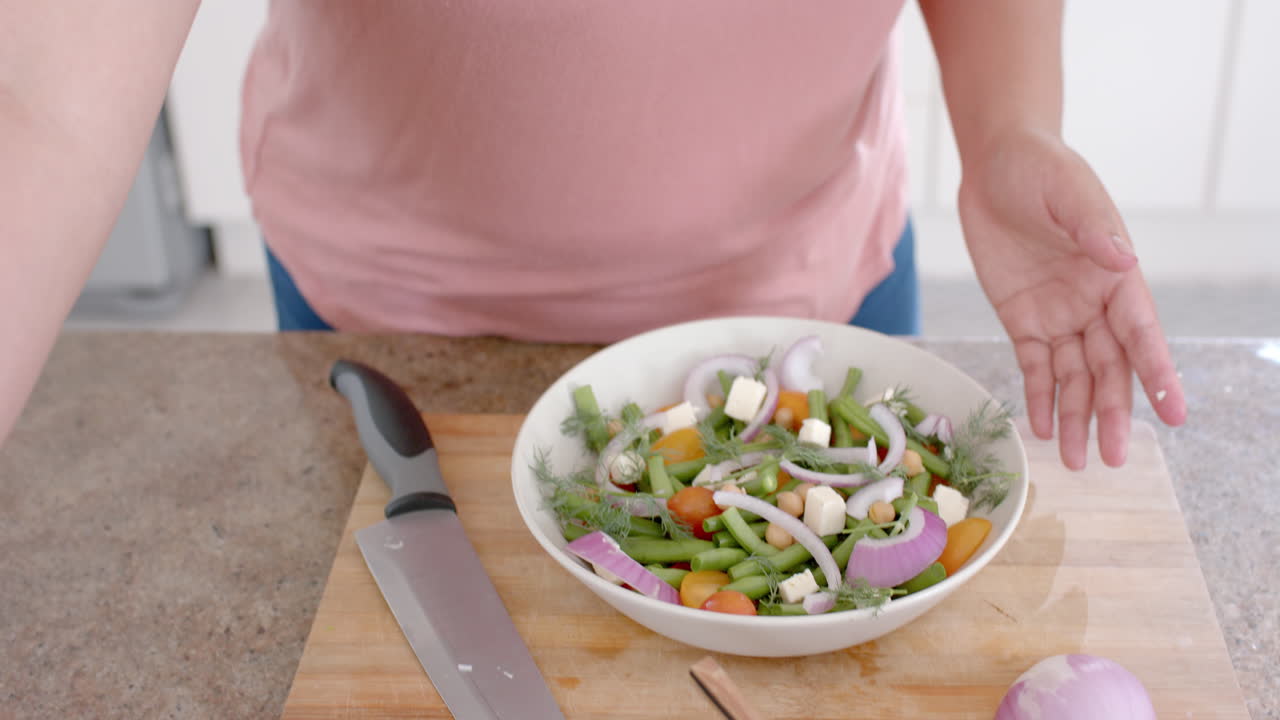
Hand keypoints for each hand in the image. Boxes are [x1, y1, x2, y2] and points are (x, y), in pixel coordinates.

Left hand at [958, 129, 1186, 468]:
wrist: (995, 163)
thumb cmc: (1039, 169)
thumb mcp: (1066, 192)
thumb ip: (1091, 227)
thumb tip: (1120, 257)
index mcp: (1117, 275)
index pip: (1141, 334)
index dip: (1158, 375)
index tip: (1175, 414)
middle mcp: (1093, 302)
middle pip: (1109, 368)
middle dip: (1111, 413)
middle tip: (1114, 458)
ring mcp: (1059, 313)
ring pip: (1073, 377)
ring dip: (1074, 417)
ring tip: (1075, 460)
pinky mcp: (1022, 318)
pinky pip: (1035, 365)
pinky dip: (1039, 396)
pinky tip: (1043, 428)